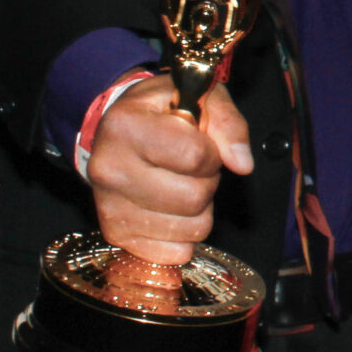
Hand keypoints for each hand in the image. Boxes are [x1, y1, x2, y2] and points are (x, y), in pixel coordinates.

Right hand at [84, 75, 253, 264]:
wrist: (121, 129)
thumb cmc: (164, 111)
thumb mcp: (202, 99)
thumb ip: (229, 125)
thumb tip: (242, 164)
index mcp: (125, 126)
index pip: (194, 157)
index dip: (212, 153)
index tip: (202, 145)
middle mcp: (109, 169)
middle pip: (194, 198)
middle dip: (208, 181)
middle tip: (192, 167)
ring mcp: (109, 206)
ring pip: (191, 228)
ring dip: (200, 208)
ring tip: (181, 183)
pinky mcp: (116, 234)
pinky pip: (176, 252)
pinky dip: (186, 234)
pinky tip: (173, 208)